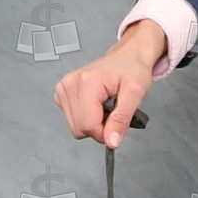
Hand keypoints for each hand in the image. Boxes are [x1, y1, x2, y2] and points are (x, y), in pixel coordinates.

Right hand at [54, 21, 163, 147]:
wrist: (127, 56)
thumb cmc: (132, 69)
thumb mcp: (135, 94)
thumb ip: (122, 120)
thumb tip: (111, 142)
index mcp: (87, 83)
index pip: (88, 126)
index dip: (105, 132)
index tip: (117, 122)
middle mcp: (71, 84)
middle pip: (79, 129)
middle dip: (99, 127)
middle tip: (112, 111)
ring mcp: (63, 87)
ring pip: (75, 127)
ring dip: (93, 122)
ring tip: (105, 105)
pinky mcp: (61, 92)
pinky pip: (72, 119)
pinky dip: (85, 117)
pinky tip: (96, 104)